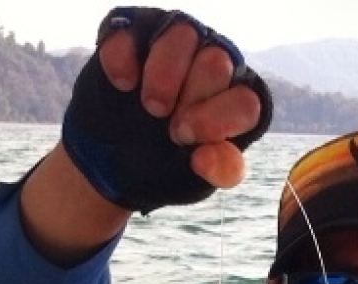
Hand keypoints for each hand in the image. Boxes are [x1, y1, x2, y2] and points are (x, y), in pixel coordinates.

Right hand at [62, 8, 273, 212]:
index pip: (245, 103)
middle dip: (193, 96)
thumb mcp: (194, 177)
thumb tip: (207, 158)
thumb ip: (217, 170)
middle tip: (171, 127)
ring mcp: (174, 44)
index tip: (186, 141)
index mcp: (232, 103)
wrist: (112, 160)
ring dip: (165, 72)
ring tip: (150, 105)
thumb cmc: (165, 165)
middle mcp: (210, 66)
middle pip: (218, 62)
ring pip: (184, 33)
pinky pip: (134, 31)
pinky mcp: (133, 33)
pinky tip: (123, 84)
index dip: (217, 121)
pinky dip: (126, 57)